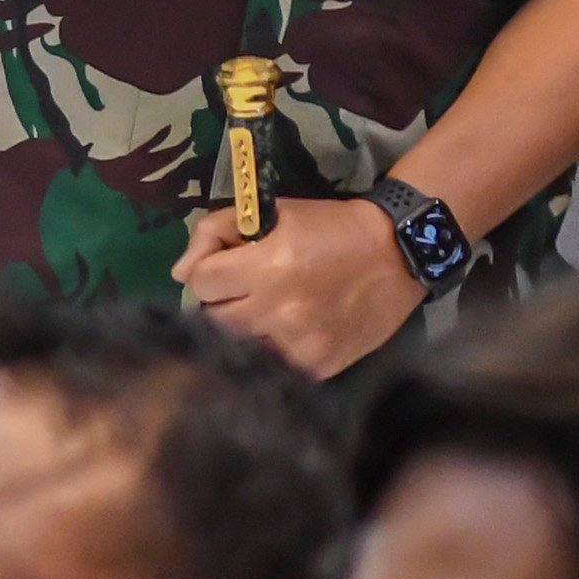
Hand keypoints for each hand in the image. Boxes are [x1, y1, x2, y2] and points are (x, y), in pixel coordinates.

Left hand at [173, 198, 423, 379]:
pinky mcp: (316, 366)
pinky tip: (288, 332)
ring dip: (243, 328)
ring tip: (264, 313)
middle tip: (246, 289)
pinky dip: (272, 349)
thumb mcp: (276, 212)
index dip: (207, 269)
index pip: (199, 281)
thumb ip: (218, 230)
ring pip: (237, 346)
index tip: (225, 266)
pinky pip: (270, 365)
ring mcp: (297, 344)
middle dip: (222, 299)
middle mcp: (277, 310)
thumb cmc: (333, 227)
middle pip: (212, 317)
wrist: (399, 253)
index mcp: (266, 266)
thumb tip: (180, 272)